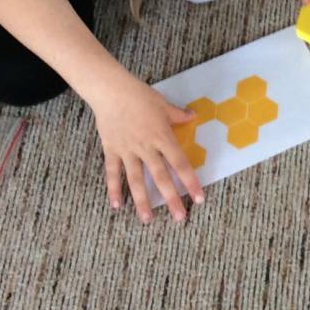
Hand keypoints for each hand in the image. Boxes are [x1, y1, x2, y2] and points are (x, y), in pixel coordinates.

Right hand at [89, 73, 204, 223]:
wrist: (110, 90)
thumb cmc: (139, 96)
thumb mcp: (163, 105)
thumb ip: (178, 115)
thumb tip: (193, 117)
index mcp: (162, 137)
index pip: (180, 163)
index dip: (190, 181)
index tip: (199, 198)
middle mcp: (146, 147)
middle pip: (160, 177)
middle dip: (171, 198)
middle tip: (179, 217)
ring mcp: (127, 151)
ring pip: (136, 180)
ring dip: (142, 200)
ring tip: (148, 219)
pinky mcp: (111, 150)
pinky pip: (113, 173)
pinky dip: (113, 189)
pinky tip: (117, 206)